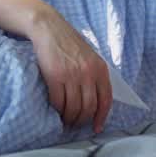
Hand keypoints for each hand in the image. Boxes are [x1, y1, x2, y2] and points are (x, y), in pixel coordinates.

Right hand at [28, 10, 112, 133]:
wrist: (49, 28)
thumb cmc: (69, 43)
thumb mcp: (90, 57)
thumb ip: (94, 75)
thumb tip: (96, 101)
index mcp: (100, 68)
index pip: (106, 99)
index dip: (102, 117)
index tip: (97, 127)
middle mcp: (88, 72)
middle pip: (89, 107)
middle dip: (82, 120)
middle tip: (75, 124)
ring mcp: (72, 75)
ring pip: (73, 107)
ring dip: (69, 118)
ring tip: (65, 120)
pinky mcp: (55, 76)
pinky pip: (58, 101)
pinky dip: (57, 110)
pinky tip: (56, 111)